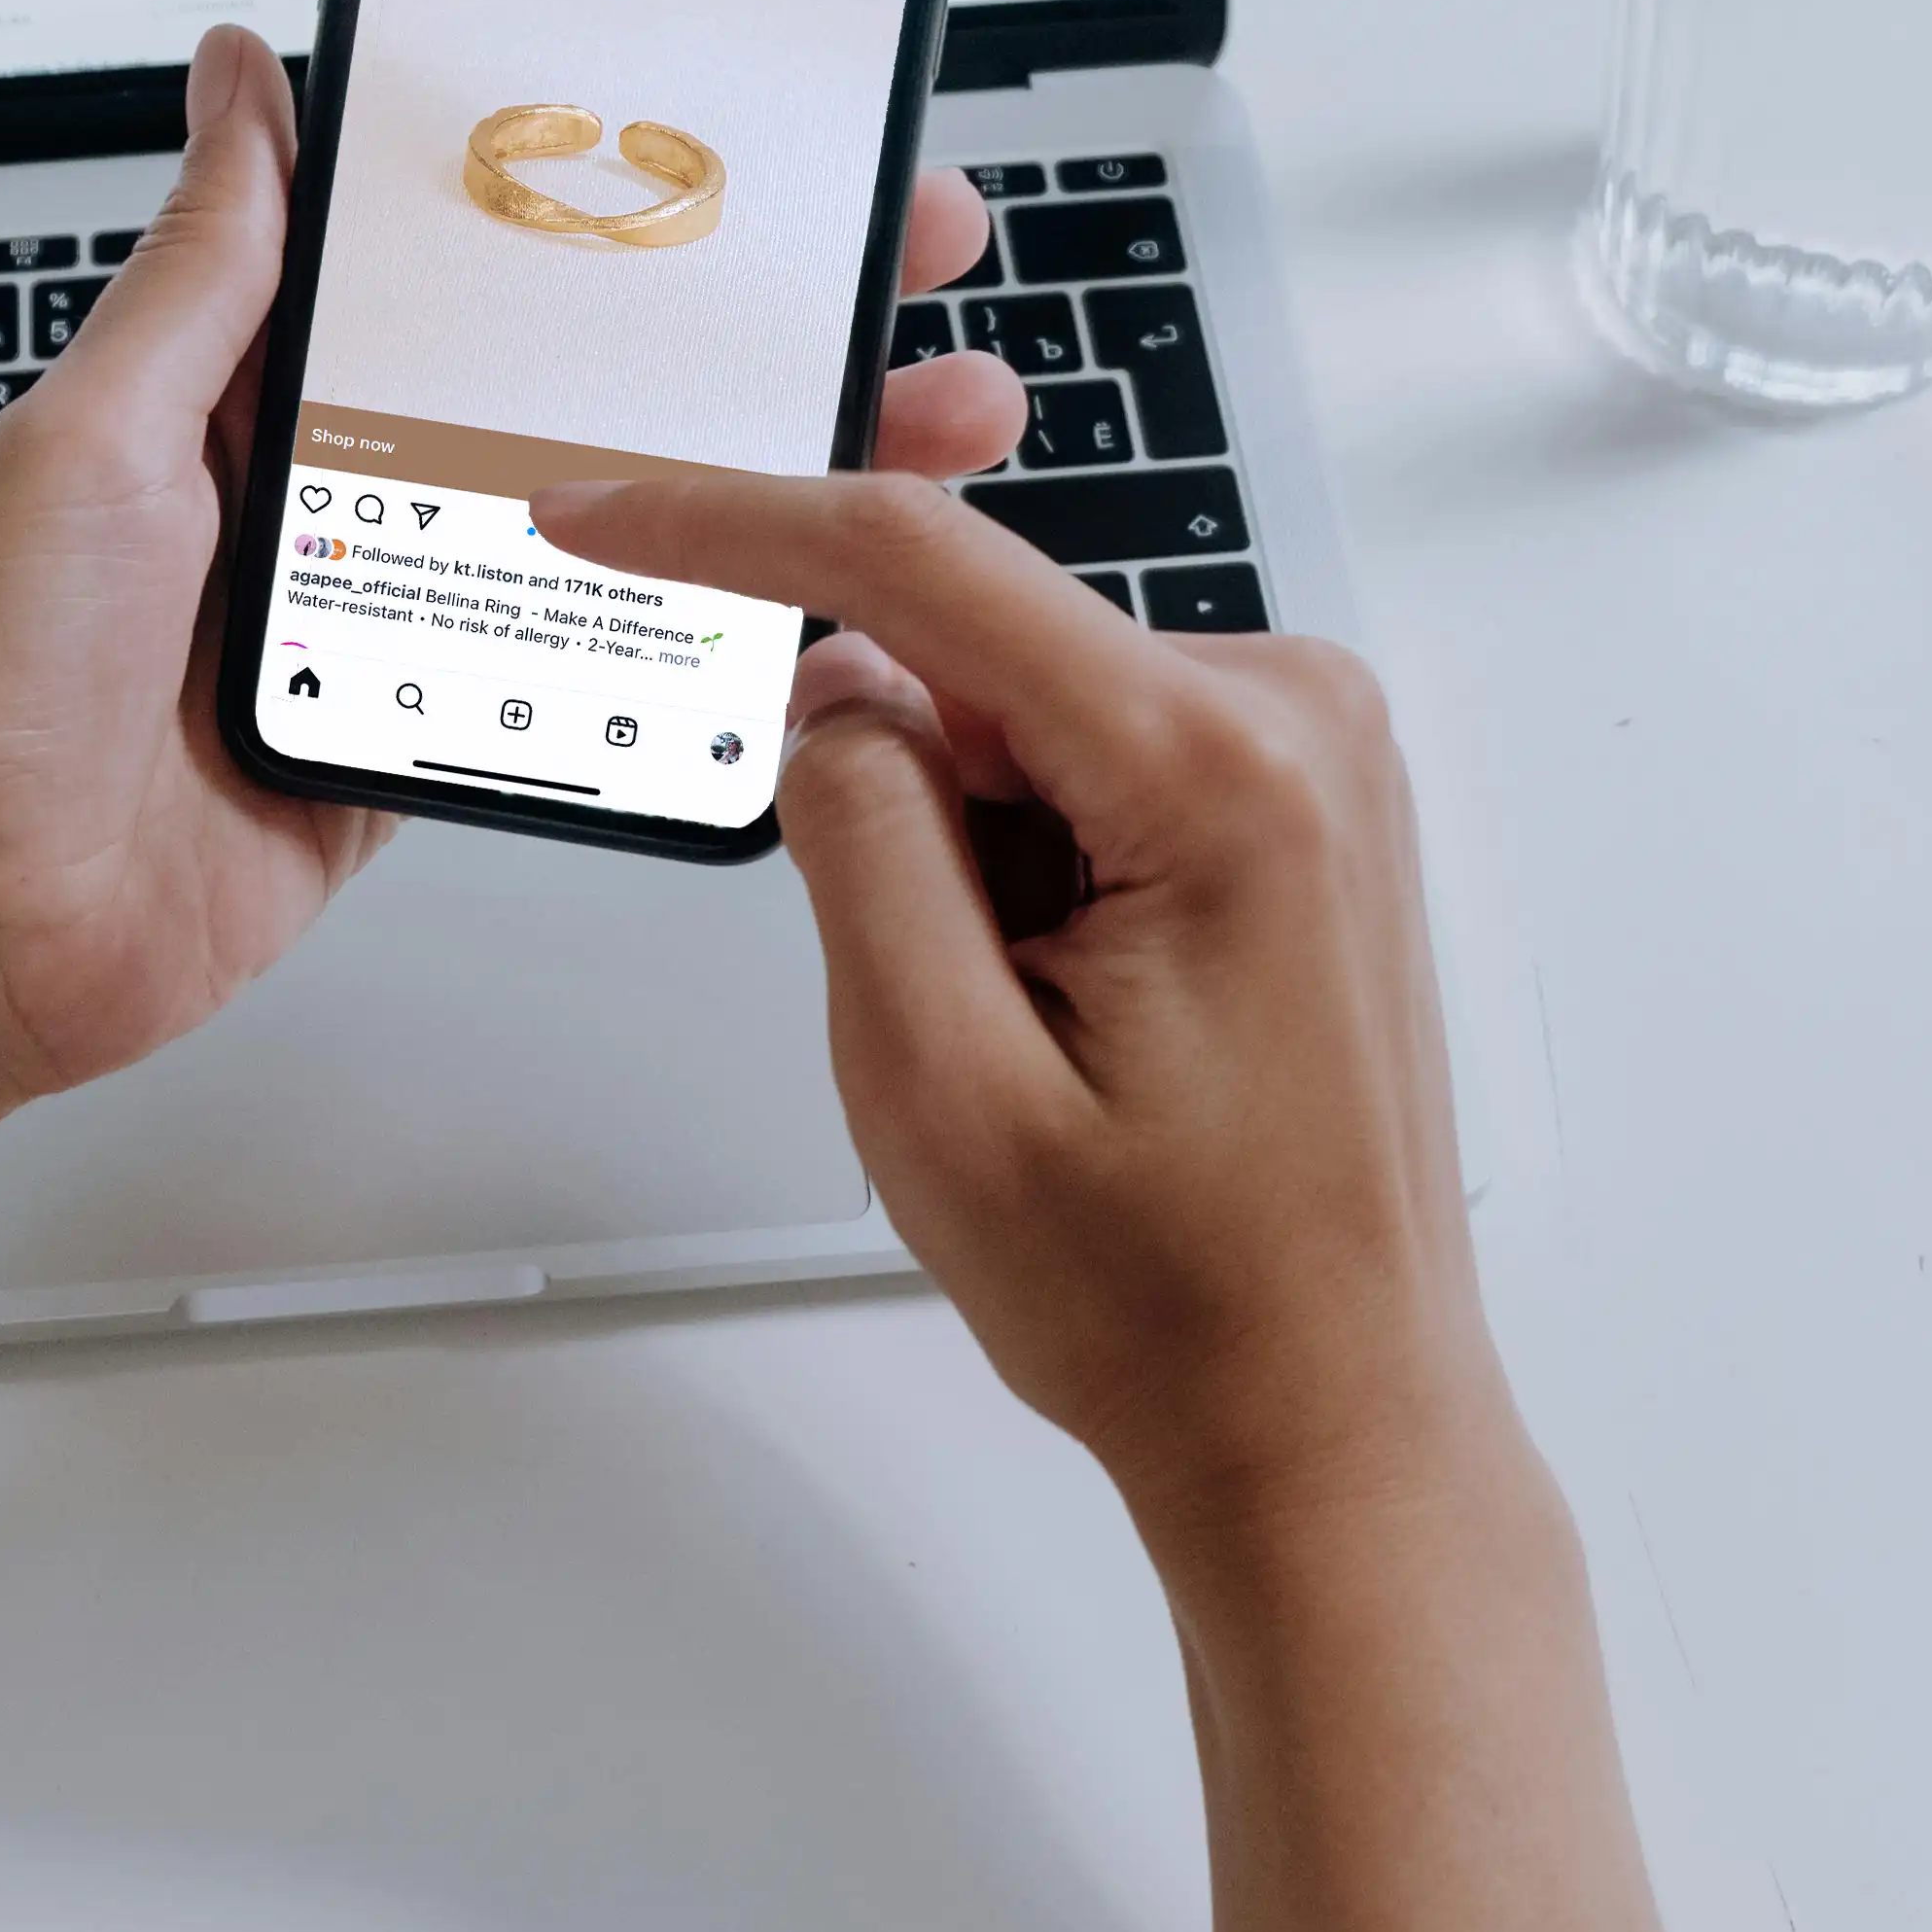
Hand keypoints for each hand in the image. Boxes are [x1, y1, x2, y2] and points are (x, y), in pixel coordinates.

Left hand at [0, 22, 1034, 1200]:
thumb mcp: (92, 437)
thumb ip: (204, 274)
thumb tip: (240, 80)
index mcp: (257, 381)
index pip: (473, 251)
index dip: (611, 191)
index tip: (744, 137)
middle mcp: (336, 481)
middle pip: (583, 377)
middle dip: (749, 323)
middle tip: (898, 266)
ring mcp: (386, 614)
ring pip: (614, 521)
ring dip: (764, 478)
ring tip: (915, 431)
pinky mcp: (414, 741)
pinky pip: (576, 678)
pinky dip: (691, 647)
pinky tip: (807, 608)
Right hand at [516, 465, 1504, 1551]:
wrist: (1332, 1420)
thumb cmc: (1176, 1301)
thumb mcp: (938, 1085)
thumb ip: (859, 843)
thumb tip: (833, 687)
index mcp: (1221, 768)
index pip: (924, 566)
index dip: (732, 524)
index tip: (599, 511)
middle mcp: (1301, 717)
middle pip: (981, 656)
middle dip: (910, 803)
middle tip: (959, 1011)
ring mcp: (1318, 754)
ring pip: (1028, 715)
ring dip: (981, 854)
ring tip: (1051, 1038)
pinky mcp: (1304, 798)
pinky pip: (1095, 760)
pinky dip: (1040, 863)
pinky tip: (1090, 1009)